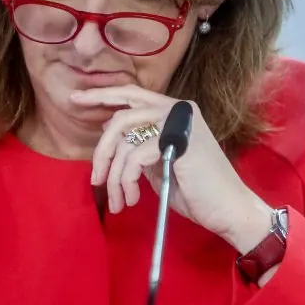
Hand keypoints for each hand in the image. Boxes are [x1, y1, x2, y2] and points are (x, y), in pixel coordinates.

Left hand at [74, 85, 273, 253]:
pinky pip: (134, 157)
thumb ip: (141, 145)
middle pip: (121, 117)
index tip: (75, 100)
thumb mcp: (161, 162)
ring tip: (119, 200)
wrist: (229, 209)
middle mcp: (177, 109)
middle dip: (101, 150)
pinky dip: (127, 181)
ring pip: (125, 140)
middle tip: (96, 179)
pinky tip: (133, 199)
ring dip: (115, 175)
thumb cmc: (197, 190)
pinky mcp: (178, 142)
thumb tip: (109, 134)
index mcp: (174, 110)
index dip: (102, 95)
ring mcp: (179, 123)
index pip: (131, 94)